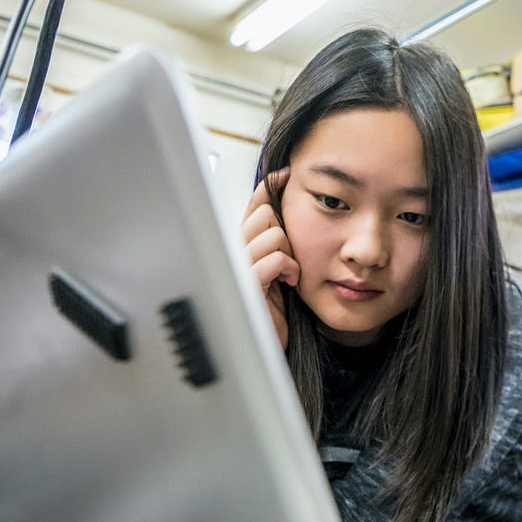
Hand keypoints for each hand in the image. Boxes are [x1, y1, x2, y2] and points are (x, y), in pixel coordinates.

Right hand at [241, 168, 297, 348]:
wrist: (269, 346)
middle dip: (286, 231)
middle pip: (264, 215)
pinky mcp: (245, 287)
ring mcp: (234, 269)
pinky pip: (273, 258)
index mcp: (237, 245)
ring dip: (290, 252)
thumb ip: (276, 241)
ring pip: (271, 233)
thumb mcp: (277, 268)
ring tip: (290, 272)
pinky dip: (288, 267)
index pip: (252, 205)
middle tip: (290, 258)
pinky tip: (289, 282)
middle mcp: (230, 254)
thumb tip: (283, 205)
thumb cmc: (274, 310)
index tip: (286, 175)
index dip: (269, 187)